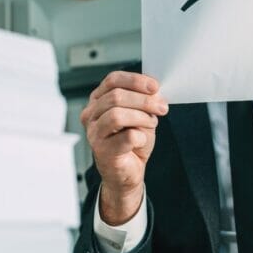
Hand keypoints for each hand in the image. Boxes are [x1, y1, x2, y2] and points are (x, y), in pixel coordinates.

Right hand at [80, 71, 167, 224]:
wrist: (127, 172)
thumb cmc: (131, 141)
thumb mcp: (140, 115)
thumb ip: (144, 101)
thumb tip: (154, 91)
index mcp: (98, 100)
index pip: (112, 80)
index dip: (135, 80)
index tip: (155, 86)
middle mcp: (91, 115)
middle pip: (115, 96)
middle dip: (144, 100)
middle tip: (161, 107)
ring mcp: (94, 133)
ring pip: (117, 115)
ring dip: (141, 117)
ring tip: (151, 122)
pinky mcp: (102, 151)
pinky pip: (126, 137)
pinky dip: (140, 136)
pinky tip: (142, 140)